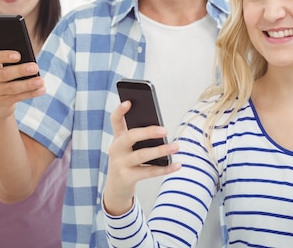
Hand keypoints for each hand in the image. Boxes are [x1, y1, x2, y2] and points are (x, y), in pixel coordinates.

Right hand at [0, 49, 44, 120]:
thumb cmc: (3, 80)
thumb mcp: (2, 70)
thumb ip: (13, 65)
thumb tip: (31, 64)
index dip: (5, 56)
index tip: (18, 56)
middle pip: (5, 74)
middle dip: (21, 70)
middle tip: (35, 67)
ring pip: (13, 87)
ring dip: (28, 84)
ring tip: (41, 81)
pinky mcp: (2, 103)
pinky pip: (18, 97)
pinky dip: (31, 93)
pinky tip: (41, 89)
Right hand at [103, 100, 180, 215]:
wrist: (116, 189)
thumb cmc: (127, 163)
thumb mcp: (128, 149)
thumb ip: (140, 138)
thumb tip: (162, 131)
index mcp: (117, 138)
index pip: (115, 120)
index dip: (120, 110)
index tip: (129, 102)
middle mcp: (116, 149)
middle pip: (130, 137)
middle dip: (148, 132)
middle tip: (165, 130)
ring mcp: (120, 164)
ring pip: (142, 155)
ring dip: (161, 150)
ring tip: (176, 146)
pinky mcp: (127, 178)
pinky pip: (149, 172)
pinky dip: (165, 168)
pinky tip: (177, 164)